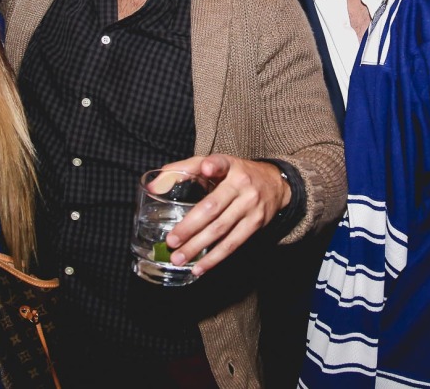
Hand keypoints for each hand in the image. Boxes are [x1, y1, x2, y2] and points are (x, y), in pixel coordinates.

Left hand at [161, 154, 290, 276]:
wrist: (275, 184)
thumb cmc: (235, 174)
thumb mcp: (215, 163)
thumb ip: (185, 170)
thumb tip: (154, 185)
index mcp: (230, 166)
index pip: (222, 163)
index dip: (214, 165)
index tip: (207, 168)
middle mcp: (242, 185)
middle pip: (213, 208)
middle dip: (190, 227)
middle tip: (171, 241)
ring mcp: (250, 206)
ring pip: (221, 229)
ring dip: (198, 247)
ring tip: (179, 259)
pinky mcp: (256, 224)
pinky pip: (233, 244)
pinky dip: (215, 257)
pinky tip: (200, 267)